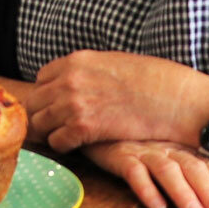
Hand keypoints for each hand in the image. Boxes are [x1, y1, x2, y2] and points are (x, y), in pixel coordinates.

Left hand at [29, 50, 208, 151]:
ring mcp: (72, 103)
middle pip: (35, 102)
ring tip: (68, 138)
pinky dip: (64, 146)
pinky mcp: (83, 127)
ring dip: (52, 132)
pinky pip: (57, 141)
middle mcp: (68, 80)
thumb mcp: (111, 63)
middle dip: (43, 115)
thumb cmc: (152, 81)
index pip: (41, 80)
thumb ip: (86, 72)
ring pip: (40, 123)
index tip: (56, 106)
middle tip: (55, 127)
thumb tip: (74, 84)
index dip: (48, 95)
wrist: (174, 98)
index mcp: (75, 61)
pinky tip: (78, 145)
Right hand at [84, 140, 208, 207]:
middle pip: (192, 167)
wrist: (96, 117)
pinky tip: (157, 205)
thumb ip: (189, 166)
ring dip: (182, 192)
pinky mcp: (118, 155)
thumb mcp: (165, 148)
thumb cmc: (136, 140)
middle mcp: (166, 146)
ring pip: (166, 169)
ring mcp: (142, 149)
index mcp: (181, 145)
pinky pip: (132, 171)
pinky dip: (145, 187)